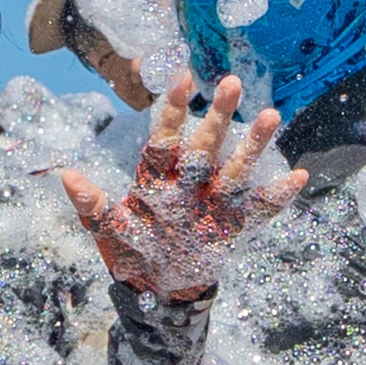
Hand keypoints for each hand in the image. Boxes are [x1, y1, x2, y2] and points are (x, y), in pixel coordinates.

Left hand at [59, 73, 307, 297]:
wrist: (157, 287)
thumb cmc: (129, 252)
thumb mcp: (106, 232)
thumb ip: (92, 206)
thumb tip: (67, 176)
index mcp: (157, 178)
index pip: (164, 137)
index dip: (172, 109)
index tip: (181, 76)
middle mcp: (189, 182)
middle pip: (204, 144)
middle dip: (218, 116)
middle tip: (232, 82)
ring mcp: (213, 202)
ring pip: (235, 169)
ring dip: (253, 145)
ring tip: (271, 116)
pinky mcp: (231, 226)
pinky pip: (257, 210)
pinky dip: (277, 196)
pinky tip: (298, 176)